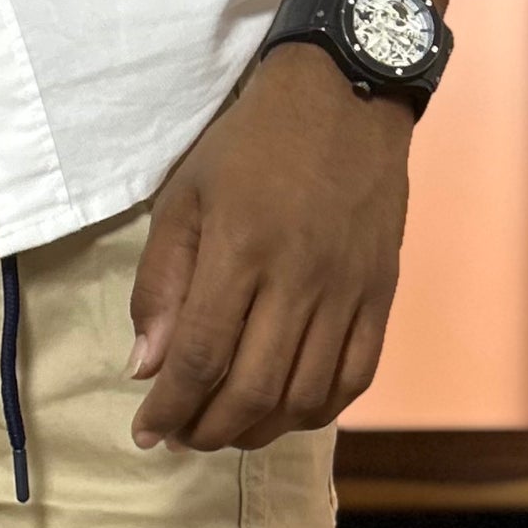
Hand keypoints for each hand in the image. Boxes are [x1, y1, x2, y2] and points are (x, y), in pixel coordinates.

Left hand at [129, 50, 410, 452]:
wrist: (347, 92)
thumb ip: (160, 285)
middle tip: (184, 435)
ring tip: (227, 428)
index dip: (170, 408)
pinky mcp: (381, 293)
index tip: (146, 432)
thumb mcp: (184, 199)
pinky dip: (317, 411)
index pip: (200, 358)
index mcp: (241, 249)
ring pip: (304, 397)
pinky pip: (354, 377)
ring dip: (258, 431)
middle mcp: (299, 277)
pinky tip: (285, 411)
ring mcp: (347, 290)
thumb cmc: (251, 145)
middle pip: (251, 390)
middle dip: (208, 430)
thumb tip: (146, 369)